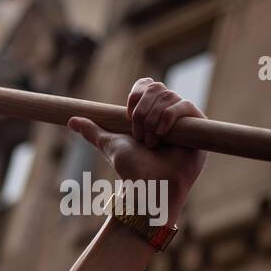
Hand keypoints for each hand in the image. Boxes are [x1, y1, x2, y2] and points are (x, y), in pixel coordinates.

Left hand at [67, 78, 206, 214]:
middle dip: (141, 111)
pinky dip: (167, 119)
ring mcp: (183, 119)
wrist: (149, 186)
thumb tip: (72, 120)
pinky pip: (184, 105)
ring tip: (150, 143)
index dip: (136, 96)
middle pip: (156, 88)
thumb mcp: (109, 144)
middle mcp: (167, 113)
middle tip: (138, 135)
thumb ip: (93, 131)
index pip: (146, 84)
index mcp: (149, 113)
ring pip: (168, 96)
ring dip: (152, 120)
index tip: (128, 117)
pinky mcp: (199, 125)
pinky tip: (162, 137)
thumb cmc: (132, 169)